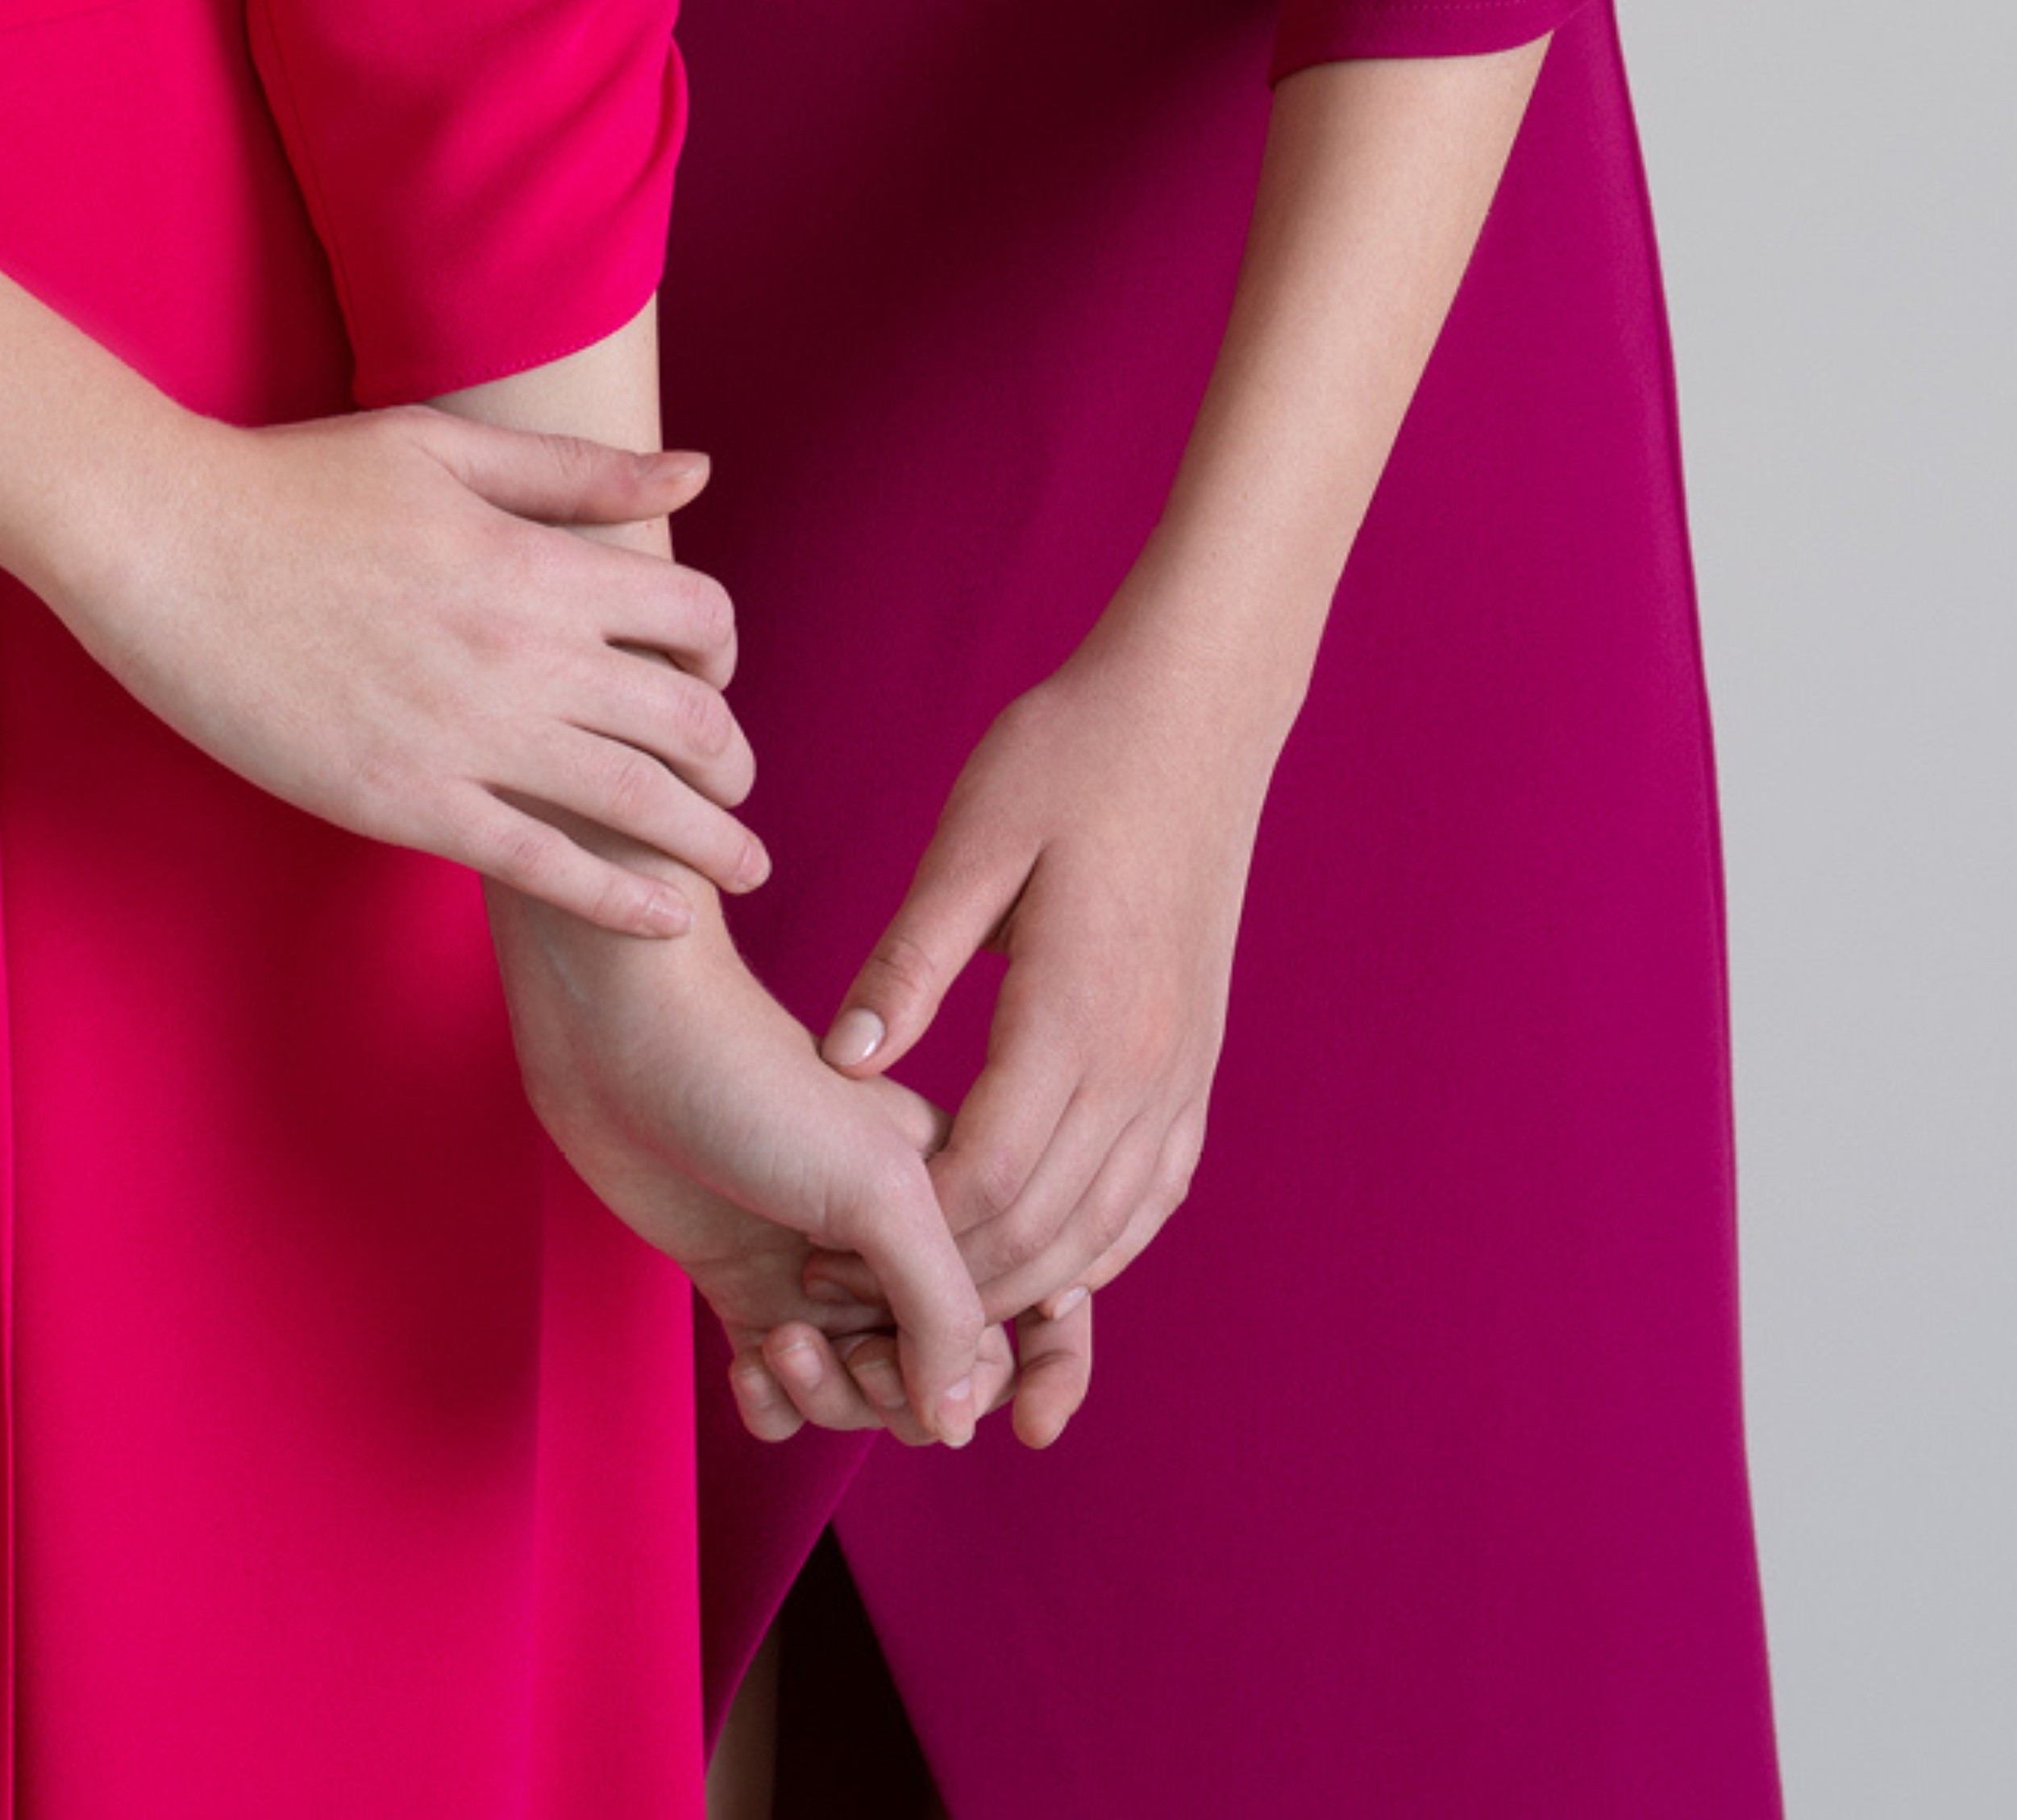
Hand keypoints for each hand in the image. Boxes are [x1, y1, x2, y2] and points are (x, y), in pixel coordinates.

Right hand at [54, 402, 767, 936]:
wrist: (163, 542)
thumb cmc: (293, 482)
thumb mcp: (443, 448)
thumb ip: (575, 472)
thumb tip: (696, 475)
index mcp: (534, 560)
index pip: (692, 613)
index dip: (722, 648)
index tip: (712, 675)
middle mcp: (520, 650)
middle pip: (686, 721)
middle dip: (733, 765)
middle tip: (740, 796)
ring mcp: (465, 733)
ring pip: (634, 804)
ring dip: (709, 843)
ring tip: (742, 869)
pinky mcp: (405, 800)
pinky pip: (541, 865)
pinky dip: (618, 900)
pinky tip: (661, 920)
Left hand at [488, 886, 1010, 1449]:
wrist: (624, 1036)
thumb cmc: (760, 1086)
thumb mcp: (880, 1189)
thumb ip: (942, 1309)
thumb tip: (957, 1427)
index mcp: (954, 1195)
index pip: (1024, 1311)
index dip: (1019, 1371)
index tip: (1020, 1418)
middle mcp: (891, 1239)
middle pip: (938, 1376)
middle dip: (902, 1391)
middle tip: (858, 1354)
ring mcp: (817, 1268)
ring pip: (858, 1395)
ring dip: (829, 1395)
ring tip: (782, 1340)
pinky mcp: (744, 1288)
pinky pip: (783, 1395)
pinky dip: (772, 1401)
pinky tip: (745, 1360)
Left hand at [815, 601, 1278, 1450]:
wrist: (1194, 713)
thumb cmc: (1067, 758)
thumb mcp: (973, 841)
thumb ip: (909, 962)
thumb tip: (840, 1065)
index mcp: (1075, 1013)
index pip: (984, 1181)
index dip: (903, 1239)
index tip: (820, 1256)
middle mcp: (1142, 1066)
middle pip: (1041, 1232)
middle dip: (946, 1287)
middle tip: (850, 1304)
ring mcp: (1182, 1073)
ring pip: (1101, 1233)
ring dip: (1017, 1284)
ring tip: (925, 1302)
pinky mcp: (1197, 1066)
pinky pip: (1149, 1197)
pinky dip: (1091, 1247)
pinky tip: (1035, 1257)